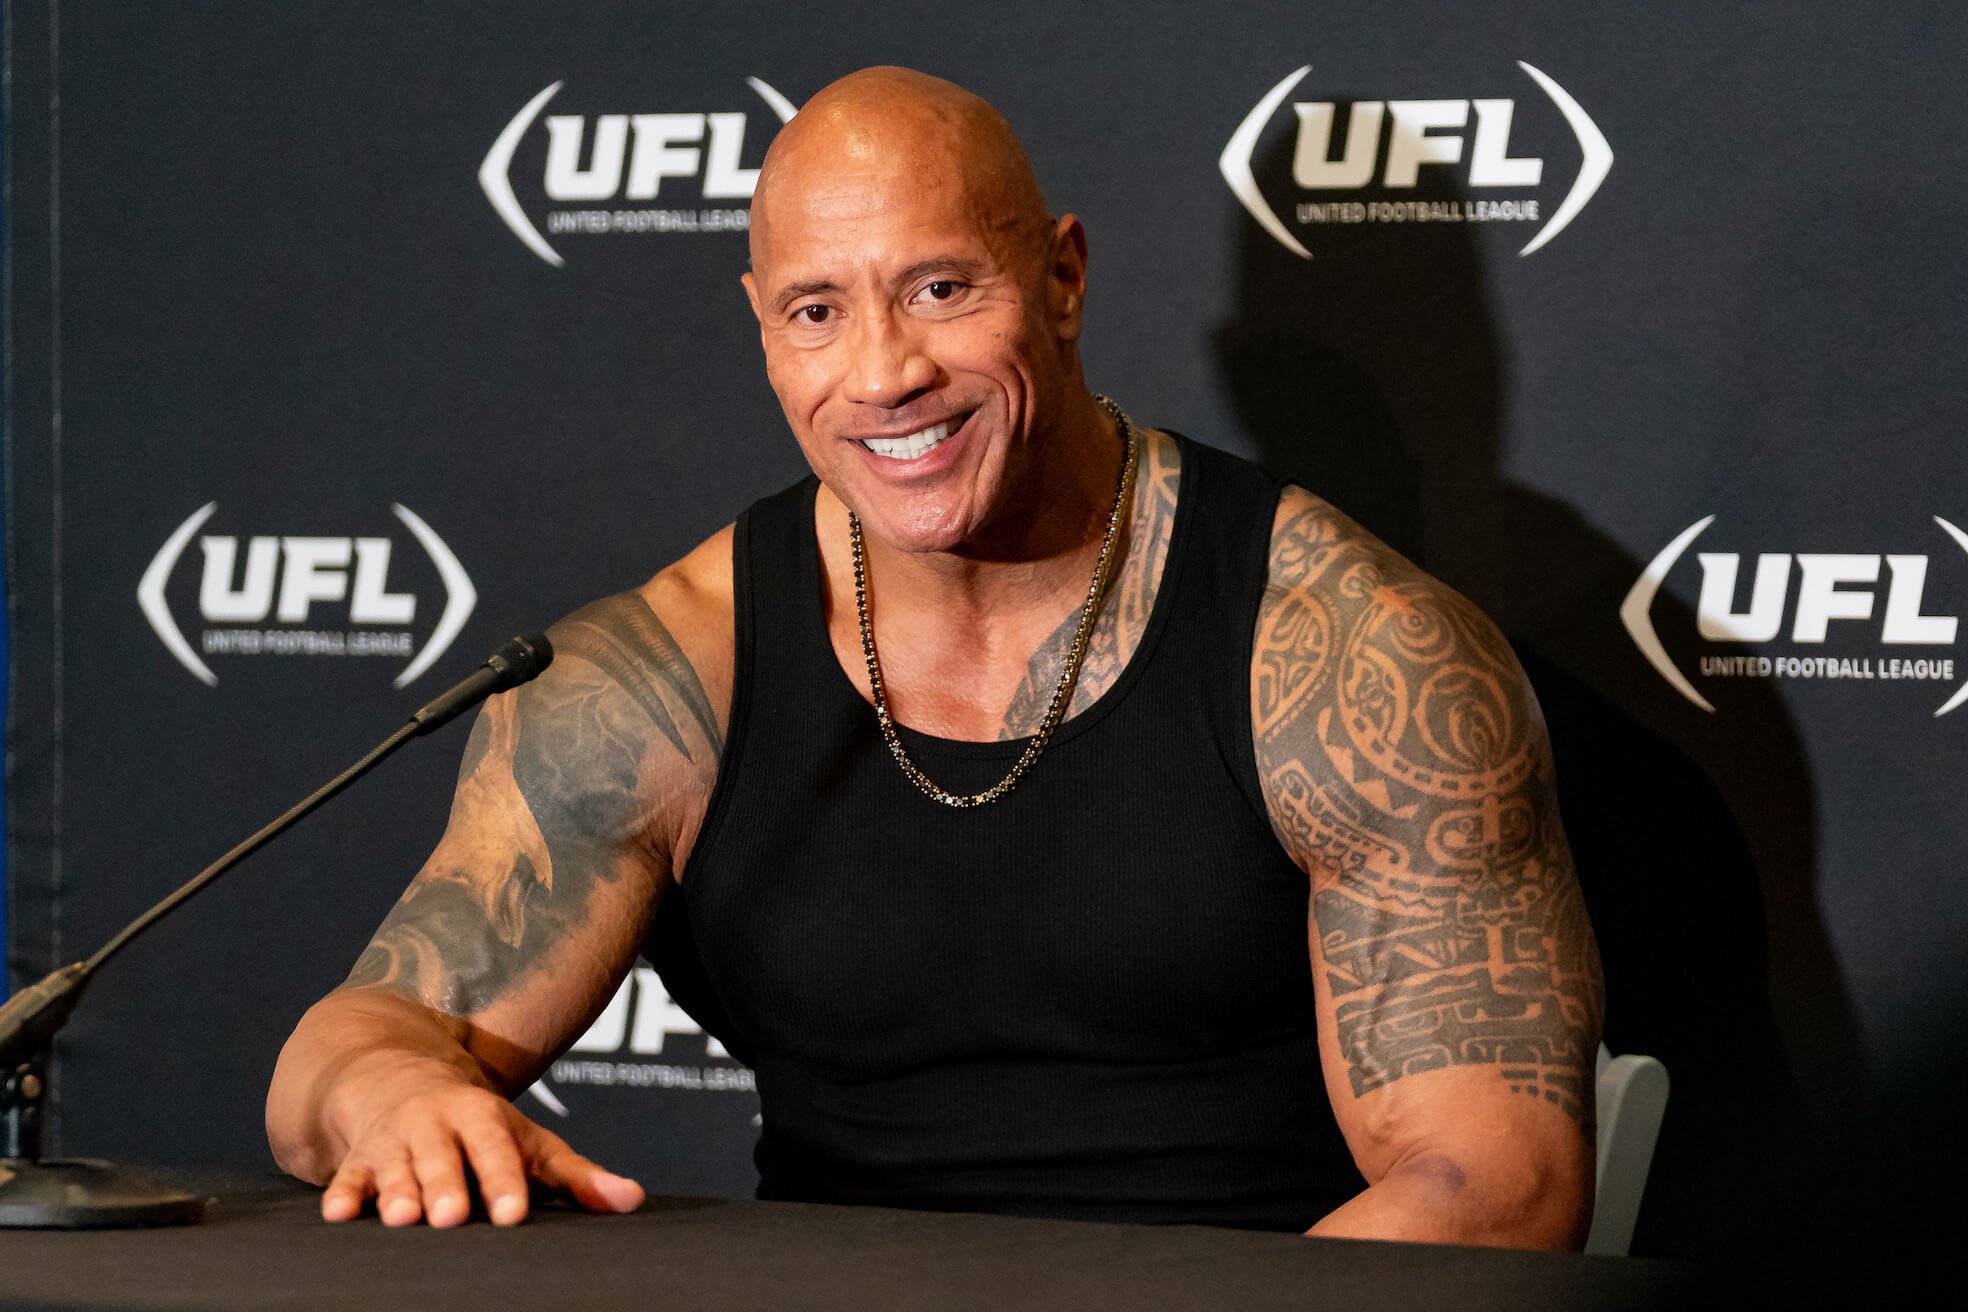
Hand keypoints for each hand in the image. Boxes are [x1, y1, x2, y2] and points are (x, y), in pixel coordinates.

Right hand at [320, 1082, 643, 1226]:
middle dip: (446, 1185)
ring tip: (401, 1218)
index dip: (505, 1180)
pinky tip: (339, 1213)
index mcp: (482, 1117)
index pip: (497, 1149)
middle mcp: (435, 1125)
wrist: (395, 1077)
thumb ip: (576, 1175)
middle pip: (442, 1158)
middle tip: (451, 1216)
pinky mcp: (356, 1158)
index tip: (513, 1213)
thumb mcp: (526, 1139)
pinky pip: (348, 1175)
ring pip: (394, 1168)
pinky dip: (342, 1192)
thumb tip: (633, 1200)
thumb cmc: (476, 1125)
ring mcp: (393, 1140)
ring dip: (396, 1191)